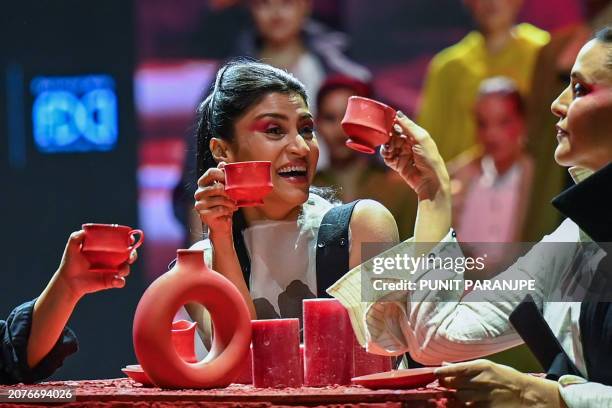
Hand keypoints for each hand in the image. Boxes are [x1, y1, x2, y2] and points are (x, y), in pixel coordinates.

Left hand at [56, 231, 136, 298]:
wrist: (68, 280)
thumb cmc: (71, 262)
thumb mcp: (72, 247)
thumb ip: (76, 237)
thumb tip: (84, 231)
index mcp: (106, 248)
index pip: (121, 242)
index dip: (128, 239)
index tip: (130, 239)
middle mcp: (112, 258)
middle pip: (128, 255)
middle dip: (132, 255)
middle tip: (129, 257)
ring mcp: (112, 270)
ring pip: (126, 268)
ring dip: (126, 269)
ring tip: (120, 271)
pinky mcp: (110, 281)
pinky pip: (121, 282)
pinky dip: (120, 281)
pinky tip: (116, 280)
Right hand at [194, 162, 236, 238]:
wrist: (221, 222)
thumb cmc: (224, 203)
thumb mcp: (225, 189)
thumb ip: (223, 176)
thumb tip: (223, 163)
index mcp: (203, 183)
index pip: (210, 172)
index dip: (222, 174)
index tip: (231, 179)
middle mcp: (199, 192)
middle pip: (216, 187)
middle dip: (229, 192)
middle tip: (235, 196)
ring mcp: (199, 203)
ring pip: (219, 199)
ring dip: (230, 203)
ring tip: (234, 205)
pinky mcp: (203, 214)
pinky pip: (219, 209)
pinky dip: (227, 210)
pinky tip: (230, 211)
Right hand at [380, 112, 448, 200]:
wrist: (430, 181)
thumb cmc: (430, 158)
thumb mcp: (421, 138)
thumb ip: (408, 126)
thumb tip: (398, 113)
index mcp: (415, 136)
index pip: (401, 126)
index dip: (393, 124)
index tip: (385, 124)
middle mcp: (408, 144)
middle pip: (393, 136)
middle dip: (388, 137)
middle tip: (387, 139)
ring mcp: (403, 154)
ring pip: (388, 147)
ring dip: (386, 147)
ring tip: (388, 150)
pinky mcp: (398, 165)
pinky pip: (388, 158)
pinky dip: (386, 156)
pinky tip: (388, 156)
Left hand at [435, 359, 563, 407]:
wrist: (526, 395)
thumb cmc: (506, 378)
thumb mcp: (488, 367)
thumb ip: (466, 367)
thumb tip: (446, 365)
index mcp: (481, 367)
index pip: (455, 369)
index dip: (443, 372)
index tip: (435, 373)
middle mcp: (480, 381)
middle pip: (453, 384)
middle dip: (447, 385)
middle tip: (446, 385)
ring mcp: (483, 396)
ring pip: (458, 398)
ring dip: (455, 397)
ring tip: (457, 395)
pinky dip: (464, 406)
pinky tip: (467, 403)